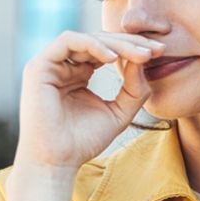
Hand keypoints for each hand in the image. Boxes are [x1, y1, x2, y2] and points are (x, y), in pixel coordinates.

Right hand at [14, 30, 165, 171]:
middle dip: (131, 43)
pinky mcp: (39, 65)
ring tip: (141, 55)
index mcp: (79, 74)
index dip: (134, 49)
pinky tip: (113, 58)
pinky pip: (69, 41)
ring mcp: (51, 64)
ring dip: (117, 44)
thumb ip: (134, 88)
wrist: (57, 162)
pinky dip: (93, 45)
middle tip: (156, 50)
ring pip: (88, 38)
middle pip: (101, 41)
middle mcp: (64, 66)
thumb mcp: (119, 113)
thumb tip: (144, 60)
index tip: (161, 53)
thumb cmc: (84, 142)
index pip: (108, 51)